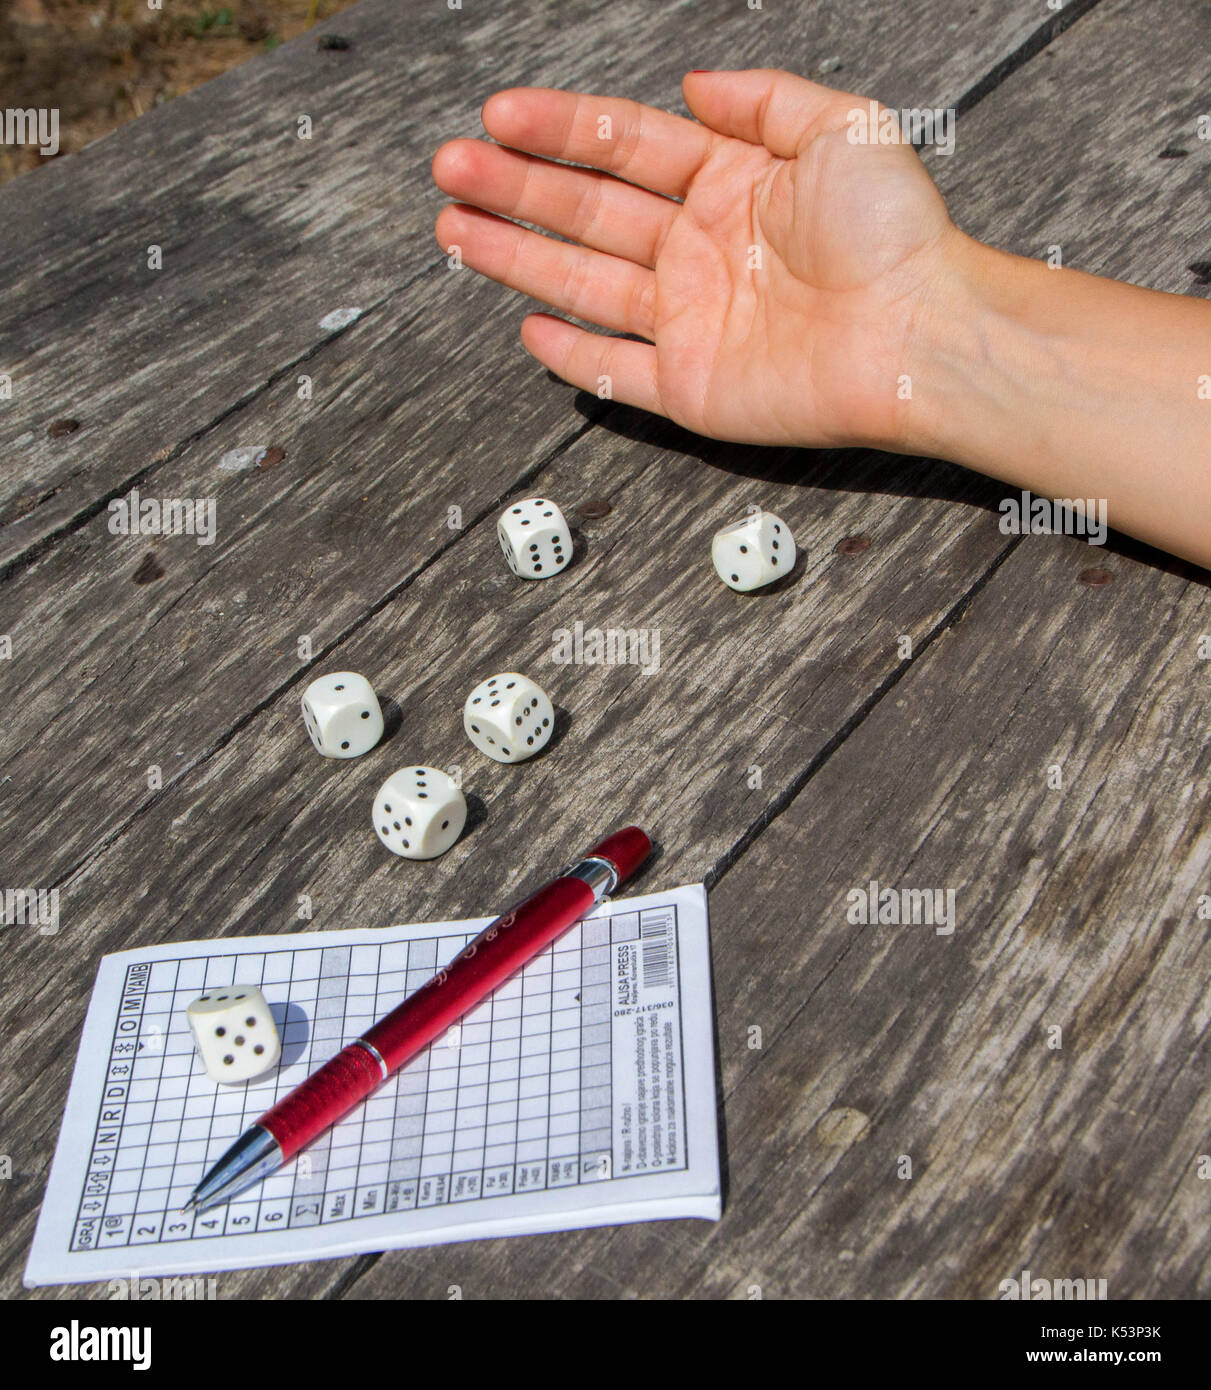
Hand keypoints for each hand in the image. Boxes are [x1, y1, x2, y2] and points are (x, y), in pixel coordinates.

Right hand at [432, 68, 958, 451]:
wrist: (920, 335)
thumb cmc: (897, 236)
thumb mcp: (841, 126)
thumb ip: (761, 99)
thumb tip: (694, 82)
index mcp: (730, 186)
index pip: (625, 148)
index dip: (560, 129)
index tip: (503, 114)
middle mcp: (702, 251)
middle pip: (588, 212)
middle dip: (516, 188)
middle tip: (455, 168)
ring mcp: (691, 321)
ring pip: (585, 284)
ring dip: (519, 257)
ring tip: (458, 230)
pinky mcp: (694, 387)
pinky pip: (618, 373)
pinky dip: (574, 356)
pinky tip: (530, 327)